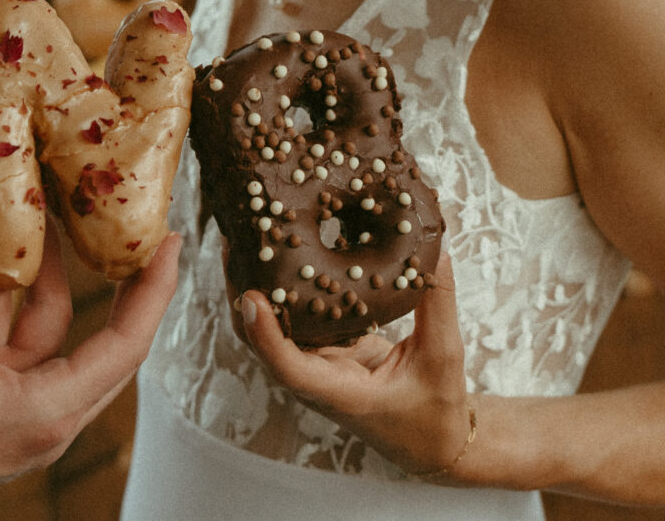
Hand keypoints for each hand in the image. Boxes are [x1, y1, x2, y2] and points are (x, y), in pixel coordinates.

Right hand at [0, 180, 180, 515]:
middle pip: (93, 335)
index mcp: (45, 412)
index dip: (153, 291)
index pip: (126, 345)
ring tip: (29, 218)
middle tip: (116, 228)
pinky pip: (1, 336)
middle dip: (101, 277)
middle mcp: (40, 412)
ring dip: (32, 274)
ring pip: (39, 328)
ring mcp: (10, 403)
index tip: (170, 247)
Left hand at [238, 253, 473, 476]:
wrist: (431, 440)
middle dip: (241, 294)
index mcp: (339, 394)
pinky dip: (280, 288)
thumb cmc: (436, 410)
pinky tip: (277, 251)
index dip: (265, 335)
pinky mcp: (320, 349)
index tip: (251, 298)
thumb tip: (436, 253)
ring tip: (244, 237)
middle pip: (260, 340)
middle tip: (234, 241)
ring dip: (253, 285)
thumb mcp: (444, 358)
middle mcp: (314, 379)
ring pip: (267, 327)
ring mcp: (313, 364)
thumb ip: (437, 306)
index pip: (289, 369)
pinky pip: (290, 318)